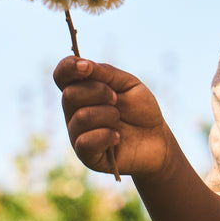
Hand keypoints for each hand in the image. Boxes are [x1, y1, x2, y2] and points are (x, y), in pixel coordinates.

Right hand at [53, 57, 171, 178]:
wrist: (157, 139)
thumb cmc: (141, 110)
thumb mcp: (128, 84)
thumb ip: (106, 73)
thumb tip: (83, 64)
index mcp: (82, 92)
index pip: (62, 76)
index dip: (68, 68)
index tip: (87, 67)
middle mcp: (74, 113)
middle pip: (70, 95)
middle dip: (99, 92)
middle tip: (116, 99)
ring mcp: (78, 135)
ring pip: (81, 117)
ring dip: (108, 115)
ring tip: (119, 120)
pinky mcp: (87, 156)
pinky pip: (85, 142)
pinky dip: (107, 135)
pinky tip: (118, 136)